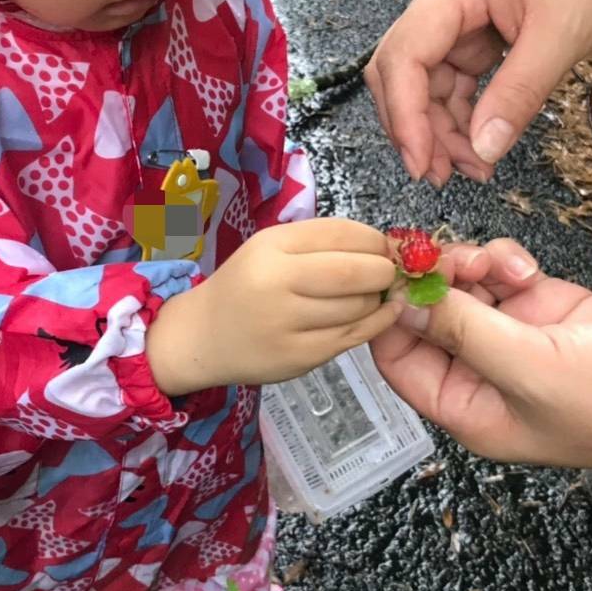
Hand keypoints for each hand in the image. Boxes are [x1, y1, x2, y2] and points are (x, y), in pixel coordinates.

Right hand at [147, 218, 401, 394]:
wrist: (202, 338)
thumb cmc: (244, 287)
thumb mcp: (268, 249)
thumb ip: (318, 243)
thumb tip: (379, 245)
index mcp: (270, 247)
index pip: (339, 233)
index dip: (372, 238)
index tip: (383, 245)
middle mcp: (276, 283)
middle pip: (353, 271)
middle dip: (383, 269)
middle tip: (389, 270)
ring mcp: (288, 324)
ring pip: (357, 306)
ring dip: (378, 297)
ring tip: (377, 293)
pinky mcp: (300, 357)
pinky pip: (353, 337)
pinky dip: (378, 322)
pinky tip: (383, 313)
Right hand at [366, 0, 591, 185]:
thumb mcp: (560, 36)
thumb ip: (518, 95)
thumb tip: (483, 152)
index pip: (403, 58)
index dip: (405, 116)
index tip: (422, 163)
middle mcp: (443, 3)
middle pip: (401, 73)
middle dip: (416, 127)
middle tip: (444, 175)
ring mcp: (457, 19)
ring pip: (426, 85)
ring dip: (441, 129)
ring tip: (475, 169)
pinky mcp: (475, 33)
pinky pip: (454, 82)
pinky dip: (463, 116)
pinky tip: (481, 145)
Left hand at [371, 239, 591, 472]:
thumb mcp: (527, 367)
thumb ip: (460, 331)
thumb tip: (400, 300)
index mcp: (469, 410)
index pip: (399, 360)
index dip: (390, 315)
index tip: (389, 271)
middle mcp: (484, 377)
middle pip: (429, 316)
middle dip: (435, 280)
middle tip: (446, 253)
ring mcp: (514, 339)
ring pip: (464, 287)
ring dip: (474, 265)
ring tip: (503, 266)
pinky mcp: (544, 308)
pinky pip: (500, 273)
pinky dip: (507, 262)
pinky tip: (529, 269)